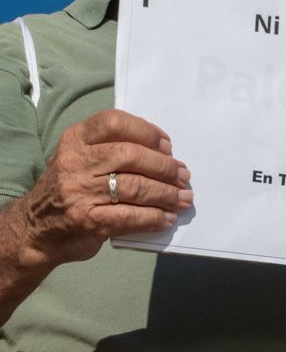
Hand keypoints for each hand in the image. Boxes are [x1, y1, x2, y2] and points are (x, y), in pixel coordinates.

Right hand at [12, 109, 190, 267]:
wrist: (36, 229)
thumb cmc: (70, 190)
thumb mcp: (80, 159)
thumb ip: (112, 149)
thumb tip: (165, 155)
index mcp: (75, 140)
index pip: (114, 122)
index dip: (147, 132)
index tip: (168, 146)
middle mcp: (75, 163)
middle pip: (131, 155)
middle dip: (165, 167)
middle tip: (183, 176)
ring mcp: (79, 192)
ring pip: (136, 187)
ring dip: (167, 194)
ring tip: (183, 198)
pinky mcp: (88, 221)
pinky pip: (131, 216)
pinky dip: (155, 217)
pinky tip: (167, 217)